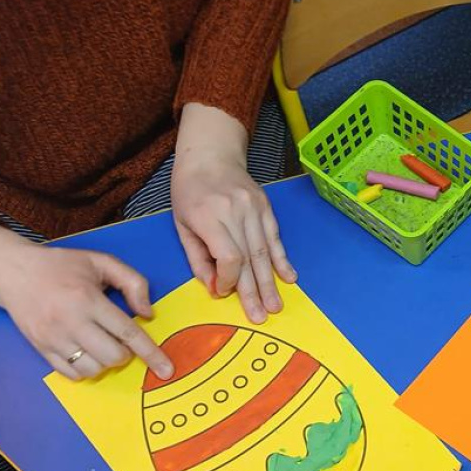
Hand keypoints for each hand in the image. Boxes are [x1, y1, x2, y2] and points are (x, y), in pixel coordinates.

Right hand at [0, 220, 172, 380]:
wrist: (13, 271)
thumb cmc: (62, 266)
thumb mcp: (101, 261)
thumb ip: (133, 282)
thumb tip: (147, 313)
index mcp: (88, 299)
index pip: (128, 333)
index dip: (151, 353)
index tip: (166, 370)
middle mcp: (70, 321)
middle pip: (113, 356)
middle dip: (126, 354)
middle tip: (119, 339)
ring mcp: (53, 338)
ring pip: (93, 369)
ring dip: (106, 363)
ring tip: (100, 344)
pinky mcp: (40, 348)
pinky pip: (71, 374)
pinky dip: (85, 369)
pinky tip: (85, 352)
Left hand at [171, 103, 295, 323]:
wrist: (210, 154)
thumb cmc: (189, 191)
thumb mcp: (182, 224)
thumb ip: (198, 258)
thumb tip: (216, 288)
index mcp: (209, 217)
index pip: (229, 257)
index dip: (230, 280)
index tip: (225, 292)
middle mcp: (235, 212)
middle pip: (250, 259)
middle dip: (255, 291)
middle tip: (261, 316)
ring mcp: (254, 209)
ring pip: (265, 252)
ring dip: (271, 282)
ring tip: (276, 305)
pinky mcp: (266, 208)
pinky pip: (275, 238)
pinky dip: (282, 260)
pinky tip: (289, 278)